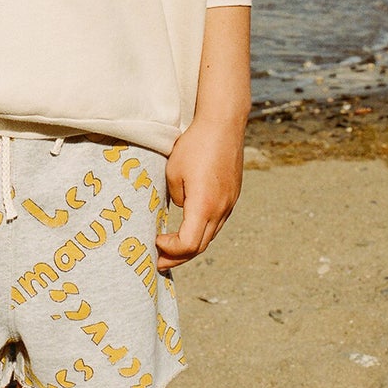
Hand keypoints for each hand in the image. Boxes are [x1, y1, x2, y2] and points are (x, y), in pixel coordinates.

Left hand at [155, 116, 243, 272]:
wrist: (223, 124)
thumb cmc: (195, 145)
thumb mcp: (173, 172)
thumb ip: (175, 197)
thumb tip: (180, 208)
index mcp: (204, 206)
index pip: (188, 244)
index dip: (170, 250)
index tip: (155, 241)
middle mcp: (221, 209)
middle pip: (200, 246)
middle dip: (177, 257)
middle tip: (158, 263)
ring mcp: (229, 203)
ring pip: (210, 235)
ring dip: (190, 246)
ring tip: (171, 250)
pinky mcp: (232, 195)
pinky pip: (216, 221)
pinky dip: (200, 231)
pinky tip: (188, 227)